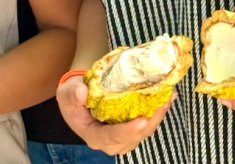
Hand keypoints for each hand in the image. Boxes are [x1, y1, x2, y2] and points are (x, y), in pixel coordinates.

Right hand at [56, 75, 174, 154]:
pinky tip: (166, 98)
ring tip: (168, 97)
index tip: (141, 120)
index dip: (128, 131)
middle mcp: (111, 142)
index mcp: (94, 136)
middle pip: (135, 136)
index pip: (112, 137)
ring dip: (158, 115)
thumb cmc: (72, 97)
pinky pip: (147, 124)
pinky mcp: (132, 130)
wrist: (79, 97)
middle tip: (163, 101)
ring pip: (145, 131)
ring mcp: (123, 137)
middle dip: (151, 120)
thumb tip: (82, 92)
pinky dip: (157, 111)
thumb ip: (72, 94)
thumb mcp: (66, 93)